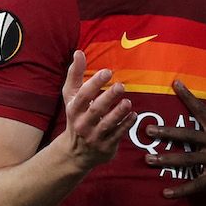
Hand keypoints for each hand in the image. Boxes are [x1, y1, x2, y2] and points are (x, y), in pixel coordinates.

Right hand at [57, 50, 134, 170]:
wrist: (75, 152)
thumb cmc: (76, 116)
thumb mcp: (72, 97)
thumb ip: (75, 75)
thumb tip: (78, 52)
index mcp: (74, 109)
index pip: (83, 96)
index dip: (94, 83)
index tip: (107, 72)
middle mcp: (83, 124)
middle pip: (95, 110)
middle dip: (108, 98)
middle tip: (121, 86)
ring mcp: (94, 137)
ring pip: (107, 125)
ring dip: (118, 113)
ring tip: (127, 102)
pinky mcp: (105, 147)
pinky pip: (117, 135)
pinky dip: (125, 125)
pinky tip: (133, 115)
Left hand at [146, 81, 205, 198]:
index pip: (201, 109)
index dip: (188, 96)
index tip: (175, 83)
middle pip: (187, 135)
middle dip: (167, 132)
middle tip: (148, 130)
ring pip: (187, 159)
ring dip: (167, 158)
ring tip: (149, 159)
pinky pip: (196, 184)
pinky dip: (181, 190)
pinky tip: (166, 193)